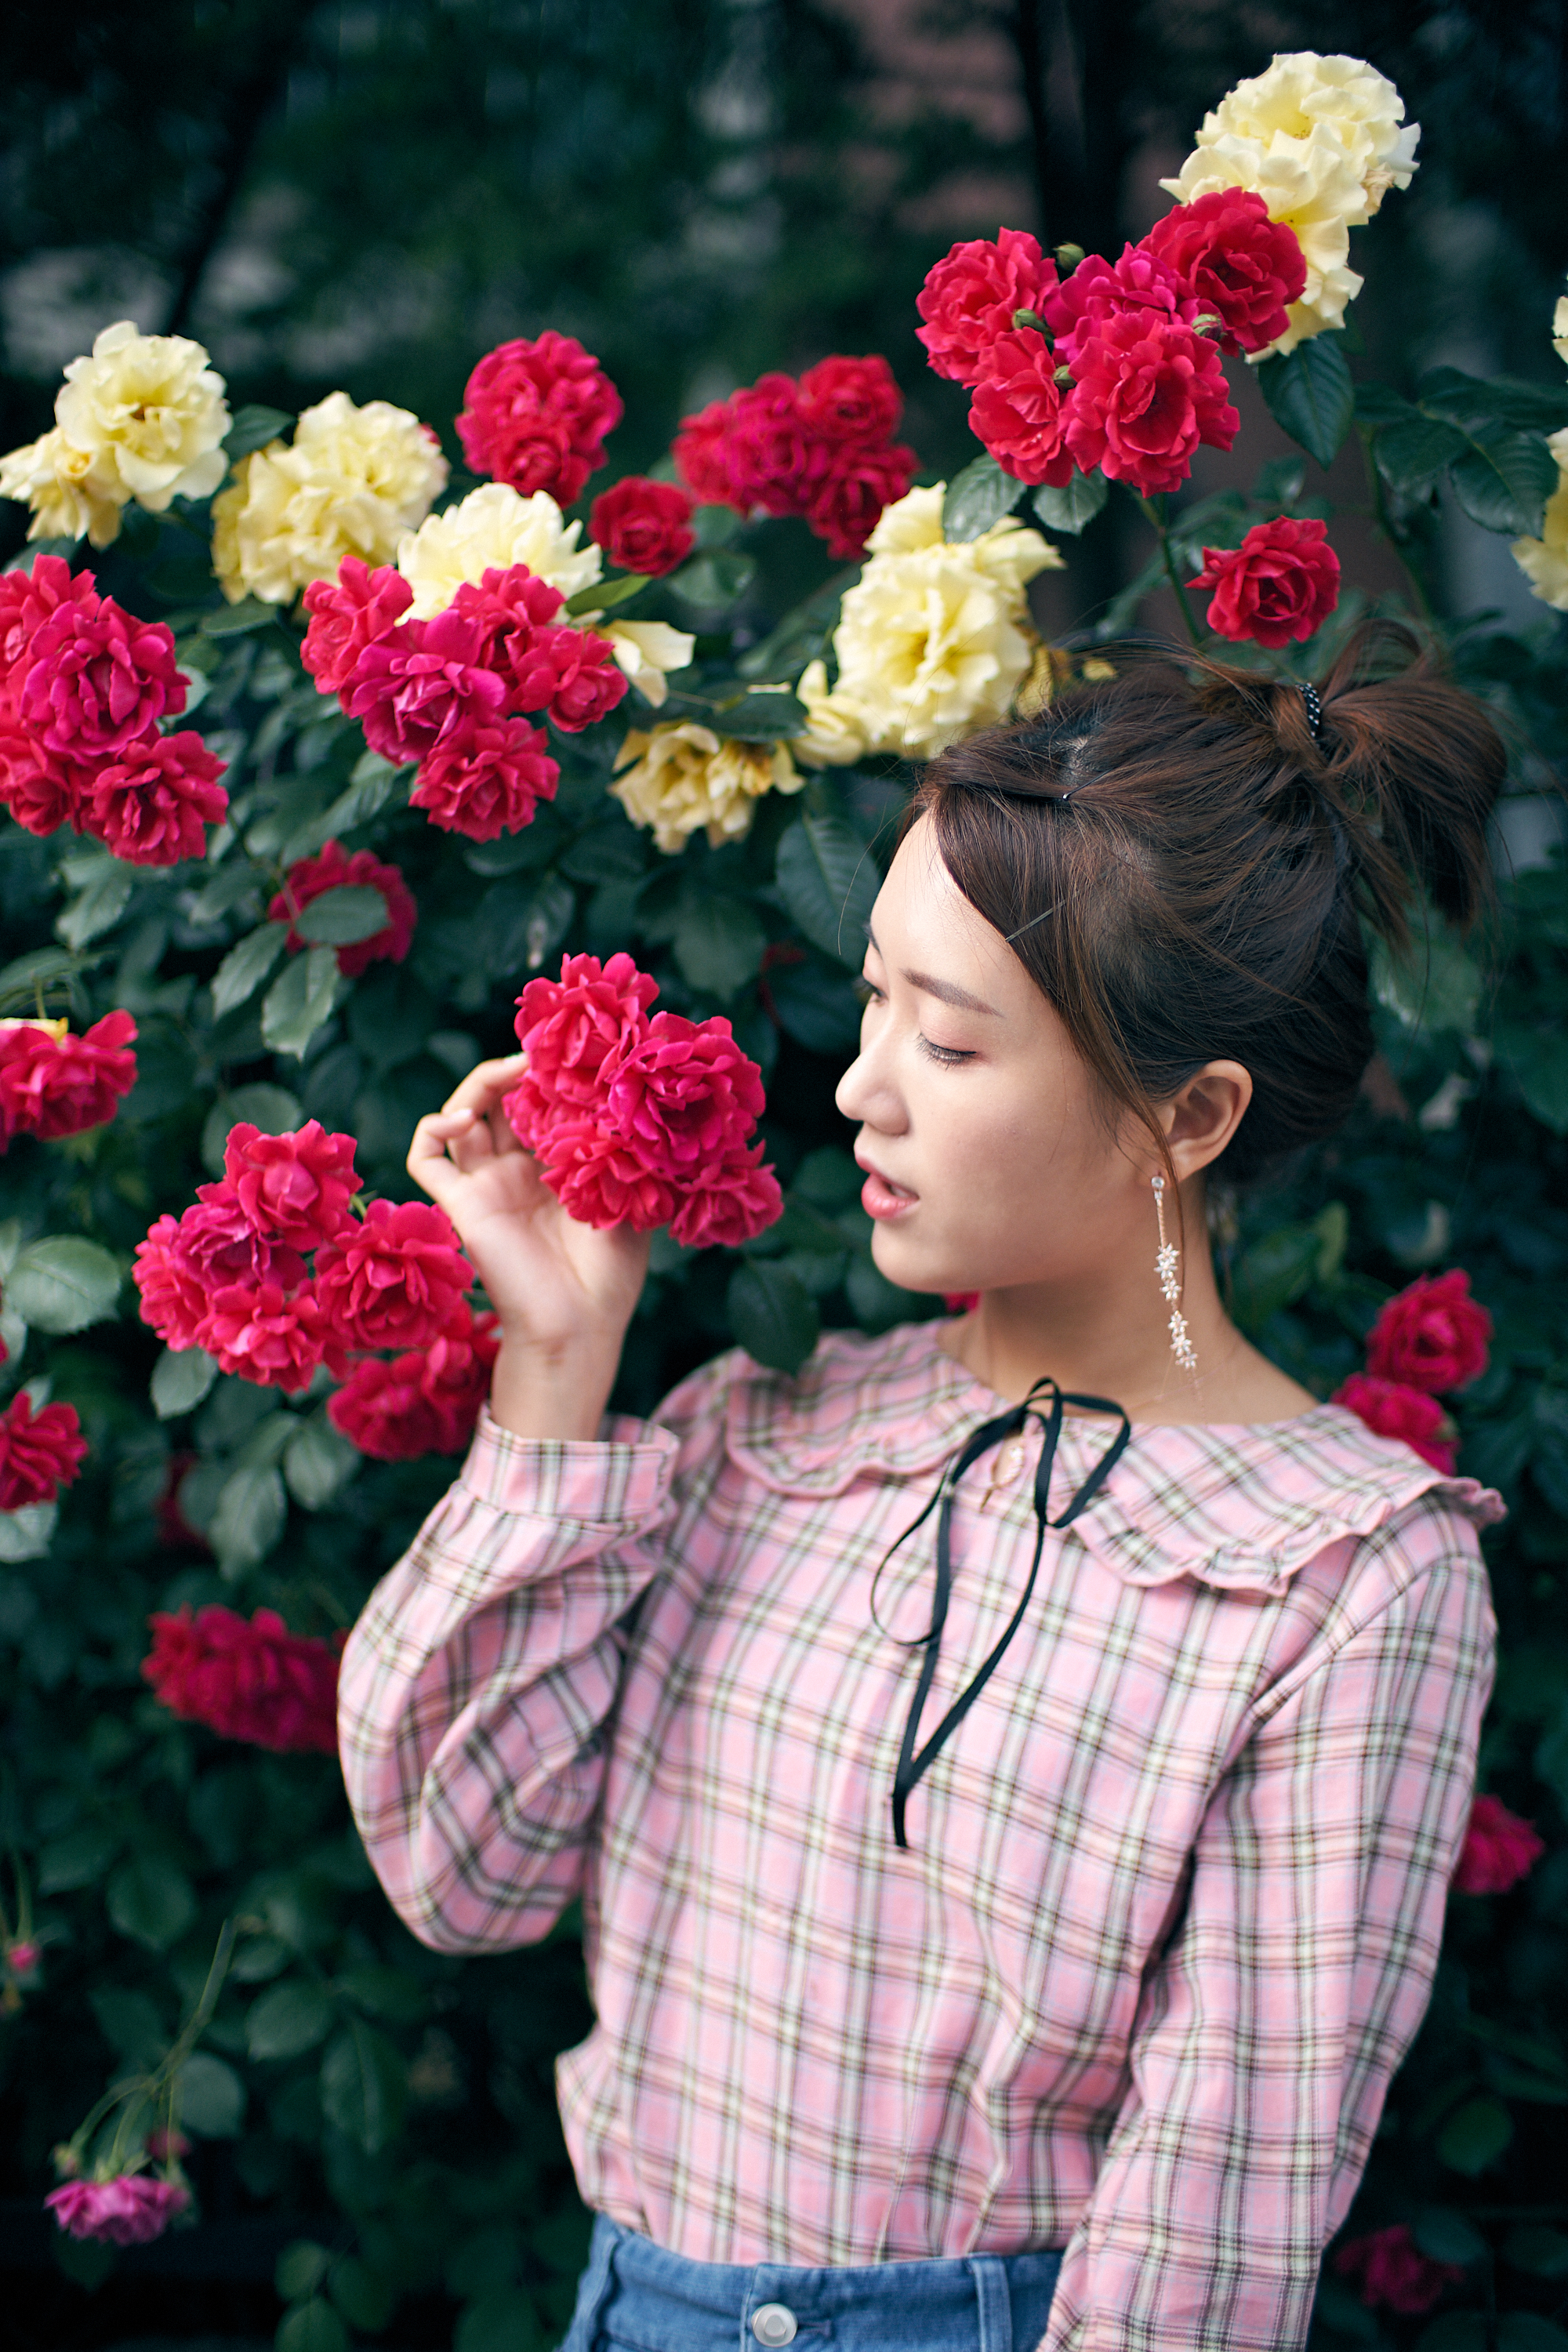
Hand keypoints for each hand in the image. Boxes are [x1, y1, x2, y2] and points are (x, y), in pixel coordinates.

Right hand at [407, 1056, 648, 1438]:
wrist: (580, 1326)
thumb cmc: (611, 1273)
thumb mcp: (629, 1194)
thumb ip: (619, 1146)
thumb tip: (621, 1089)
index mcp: (554, 1168)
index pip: (539, 1104)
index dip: (547, 1076)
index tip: (571, 1053)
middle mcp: (515, 1171)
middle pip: (497, 1101)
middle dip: (514, 1071)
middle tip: (540, 1055)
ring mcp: (485, 1185)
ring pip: (460, 1116)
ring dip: (478, 1084)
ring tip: (511, 1073)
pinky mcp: (459, 1204)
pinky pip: (424, 1156)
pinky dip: (434, 1126)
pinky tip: (464, 1118)